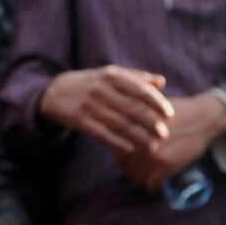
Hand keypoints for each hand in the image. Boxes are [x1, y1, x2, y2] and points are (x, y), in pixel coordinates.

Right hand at [40, 66, 172, 154]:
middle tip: (164, 134)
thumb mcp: (111, 76)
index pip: (139, 89)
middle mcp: (100, 89)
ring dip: (138, 137)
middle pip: (131, 109)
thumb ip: (137, 78)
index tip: (169, 115)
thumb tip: (162, 82)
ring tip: (152, 145)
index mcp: (112, 75)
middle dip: (150, 123)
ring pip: (119, 124)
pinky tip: (131, 149)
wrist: (56, 93)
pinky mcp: (80, 120)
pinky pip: (102, 134)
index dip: (157, 103)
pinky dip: (117, 142)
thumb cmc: (93, 84)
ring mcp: (89, 105)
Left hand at [117, 93, 225, 191]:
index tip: (132, 162)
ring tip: (150, 178)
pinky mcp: (166, 165)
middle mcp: (139, 142)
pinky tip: (158, 184)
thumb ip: (134, 122)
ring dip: (143, 181)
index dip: (124, 160)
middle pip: (125, 168)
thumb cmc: (177, 113)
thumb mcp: (150, 110)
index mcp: (133, 129)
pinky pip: (151, 185)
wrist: (202, 118)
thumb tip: (121, 136)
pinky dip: (154, 187)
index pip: (117, 154)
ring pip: (137, 178)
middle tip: (142, 172)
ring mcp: (152, 154)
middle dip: (132, 172)